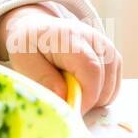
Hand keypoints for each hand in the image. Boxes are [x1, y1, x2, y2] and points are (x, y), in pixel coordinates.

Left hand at [0, 3, 121, 112]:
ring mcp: (104, 45)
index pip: (91, 69)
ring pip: (113, 82)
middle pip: (105, 78)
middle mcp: (92, 38)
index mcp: (69, 38)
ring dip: (97, 98)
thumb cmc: (28, 44)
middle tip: (69, 104)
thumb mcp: (23, 59)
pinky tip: (84, 91)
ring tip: (74, 96)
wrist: (36, 27)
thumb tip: (64, 97)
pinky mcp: (110, 54)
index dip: (86, 96)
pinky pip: (115, 82)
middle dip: (90, 100)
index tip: (71, 109)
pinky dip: (102, 94)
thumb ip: (42, 78)